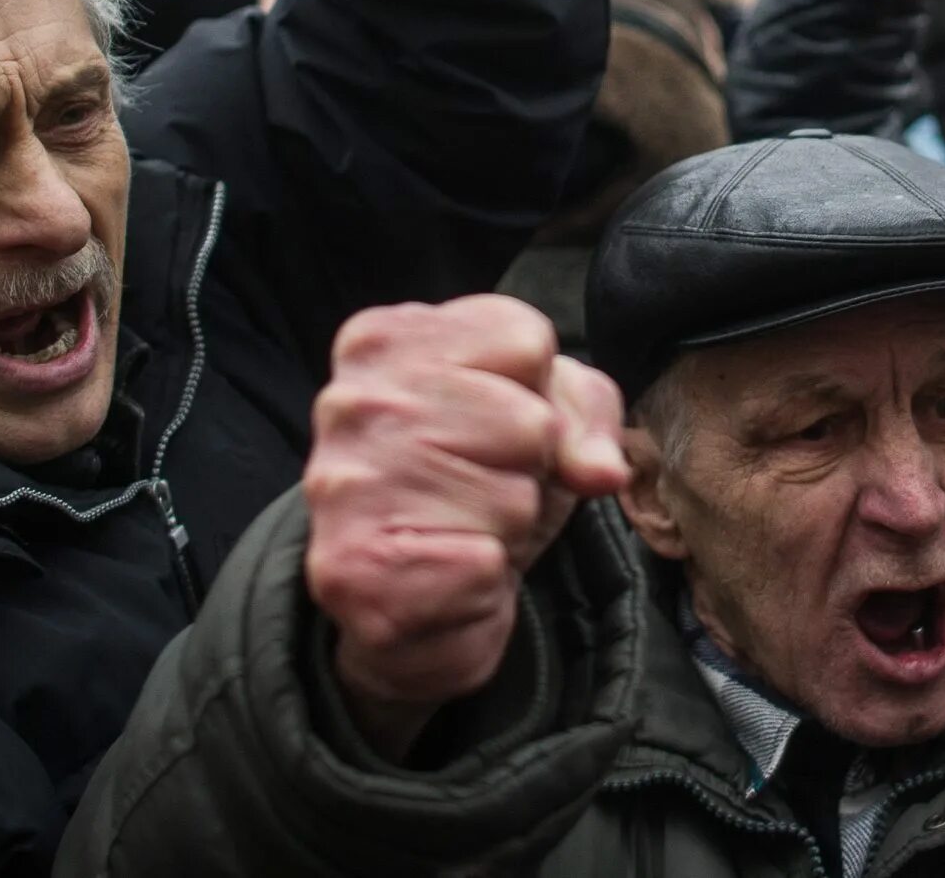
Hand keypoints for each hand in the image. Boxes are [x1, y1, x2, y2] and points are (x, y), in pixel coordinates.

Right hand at [304, 296, 628, 759]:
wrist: (409, 604)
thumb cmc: (476, 487)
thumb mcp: (542, 418)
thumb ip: (584, 412)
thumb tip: (601, 470)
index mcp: (384, 339)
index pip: (527, 342)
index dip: (537, 395)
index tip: (492, 429)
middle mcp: (350, 402)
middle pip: (528, 421)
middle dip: (526, 466)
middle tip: (477, 490)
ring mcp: (343, 486)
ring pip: (513, 500)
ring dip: (508, 529)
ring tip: (461, 532)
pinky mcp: (353, 572)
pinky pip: (484, 567)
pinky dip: (484, 587)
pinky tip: (444, 579)